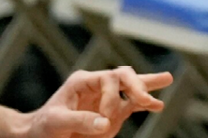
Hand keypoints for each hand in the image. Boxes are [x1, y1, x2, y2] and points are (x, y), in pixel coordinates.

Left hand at [24, 67, 174, 137]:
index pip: (109, 78)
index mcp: (83, 81)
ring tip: (168, 78)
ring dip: (148, 85)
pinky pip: (132, 105)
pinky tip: (158, 105)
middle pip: (123, 76)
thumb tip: (106, 122)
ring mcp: (106, 100)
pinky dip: (145, 104)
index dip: (113, 97)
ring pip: (131, 86)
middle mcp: (98, 86)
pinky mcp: (112, 114)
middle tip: (146, 100)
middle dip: (138, 86)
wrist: (39, 136)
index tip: (106, 119)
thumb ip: (80, 120)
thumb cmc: (42, 126)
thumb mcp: (56, 122)